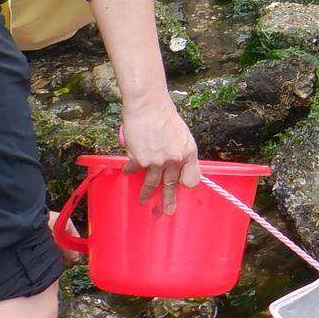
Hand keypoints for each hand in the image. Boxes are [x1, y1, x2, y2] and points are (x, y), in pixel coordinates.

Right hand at [120, 94, 199, 213]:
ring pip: (151, 184)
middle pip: (171, 186)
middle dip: (168, 201)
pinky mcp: (139, 160)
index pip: (191, 178)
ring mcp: (156, 162)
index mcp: (187, 153)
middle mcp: (173, 160)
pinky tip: (127, 171)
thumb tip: (178, 168)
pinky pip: (135, 170)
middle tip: (167, 212)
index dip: (185, 182)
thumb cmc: (165, 116)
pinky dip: (130, 170)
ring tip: (143, 202)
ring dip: (146, 194)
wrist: (147, 105)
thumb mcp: (183, 135)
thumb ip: (182, 152)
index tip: (180, 186)